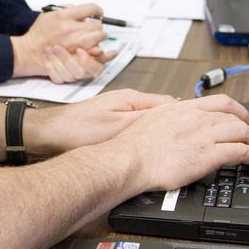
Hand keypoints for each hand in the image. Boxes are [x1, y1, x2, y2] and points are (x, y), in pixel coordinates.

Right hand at [11, 4, 109, 77]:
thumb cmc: (39, 33)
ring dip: (98, 38)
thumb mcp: (49, 14)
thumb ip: (67, 9)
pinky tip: (97, 48)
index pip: (91, 9)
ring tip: (93, 38)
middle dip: (98, 26)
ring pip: (98, 38)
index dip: (97, 11)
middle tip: (94, 29)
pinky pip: (94, 53)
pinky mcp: (74, 56)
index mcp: (63, 16)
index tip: (97, 13)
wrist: (29, 51)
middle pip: (97, 25)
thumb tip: (84, 12)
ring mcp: (73, 43)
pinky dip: (98, 50)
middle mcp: (70, 29)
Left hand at [26, 88, 176, 155]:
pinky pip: (138, 130)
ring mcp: (120, 113)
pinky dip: (147, 138)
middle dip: (176, 125)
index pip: (170, 104)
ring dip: (161, 132)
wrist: (49, 135)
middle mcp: (129, 102)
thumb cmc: (77, 128)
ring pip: (151, 122)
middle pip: (163, 112)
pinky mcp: (113, 125)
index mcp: (132, 98)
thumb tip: (170, 116)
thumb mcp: (116, 127)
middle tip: (191, 138)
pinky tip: (149, 149)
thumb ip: (143, 121)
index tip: (199, 124)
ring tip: (175, 145)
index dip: (186, 115)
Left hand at [40, 45, 115, 83]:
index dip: (88, 62)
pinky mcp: (58, 78)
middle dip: (68, 60)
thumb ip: (94, 42)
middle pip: (80, 73)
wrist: (43, 46)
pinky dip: (49, 66)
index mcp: (90, 64)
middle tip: (59, 47)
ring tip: (51, 48)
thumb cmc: (65, 39)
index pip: (96, 69)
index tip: (79, 50)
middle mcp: (81, 71)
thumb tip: (107, 51)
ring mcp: (70, 76)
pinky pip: (56, 78)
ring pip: (67, 76)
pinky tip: (46, 56)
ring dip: (58, 60)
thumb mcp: (80, 34)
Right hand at [108, 96, 248, 192]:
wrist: (128, 159)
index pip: (218, 102)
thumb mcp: (151, 120)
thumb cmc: (133, 146)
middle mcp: (196, 117)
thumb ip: (168, 117)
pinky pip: (240, 150)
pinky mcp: (208, 154)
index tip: (242, 115)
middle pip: (233, 115)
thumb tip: (174, 117)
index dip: (235, 109)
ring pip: (241, 131)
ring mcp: (203, 134)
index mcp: (182, 108)